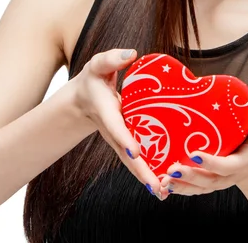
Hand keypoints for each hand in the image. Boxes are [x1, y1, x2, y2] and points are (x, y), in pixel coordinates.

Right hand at [70, 48, 162, 197]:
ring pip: (134, 163)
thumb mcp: (98, 65)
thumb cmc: (93, 80)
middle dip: (142, 171)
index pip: (117, 128)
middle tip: (158, 187)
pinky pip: (138, 161)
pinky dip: (149, 173)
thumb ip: (112, 59)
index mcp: (107, 113)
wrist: (82, 99)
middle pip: (127, 155)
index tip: (136, 152)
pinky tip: (165, 185)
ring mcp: (120, 141)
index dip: (126, 140)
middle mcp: (114, 132)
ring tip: (166, 193)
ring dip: (147, 178)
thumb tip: (131, 54)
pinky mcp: (127, 143)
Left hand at [158, 91, 247, 198]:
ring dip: (181, 185)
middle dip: (190, 177)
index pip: (227, 166)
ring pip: (199, 188)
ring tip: (163, 180)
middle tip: (172, 169)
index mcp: (244, 161)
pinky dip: (179, 188)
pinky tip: (163, 184)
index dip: (212, 163)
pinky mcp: (209, 180)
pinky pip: (194, 188)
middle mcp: (230, 175)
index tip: (194, 153)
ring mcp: (218, 180)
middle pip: (209, 181)